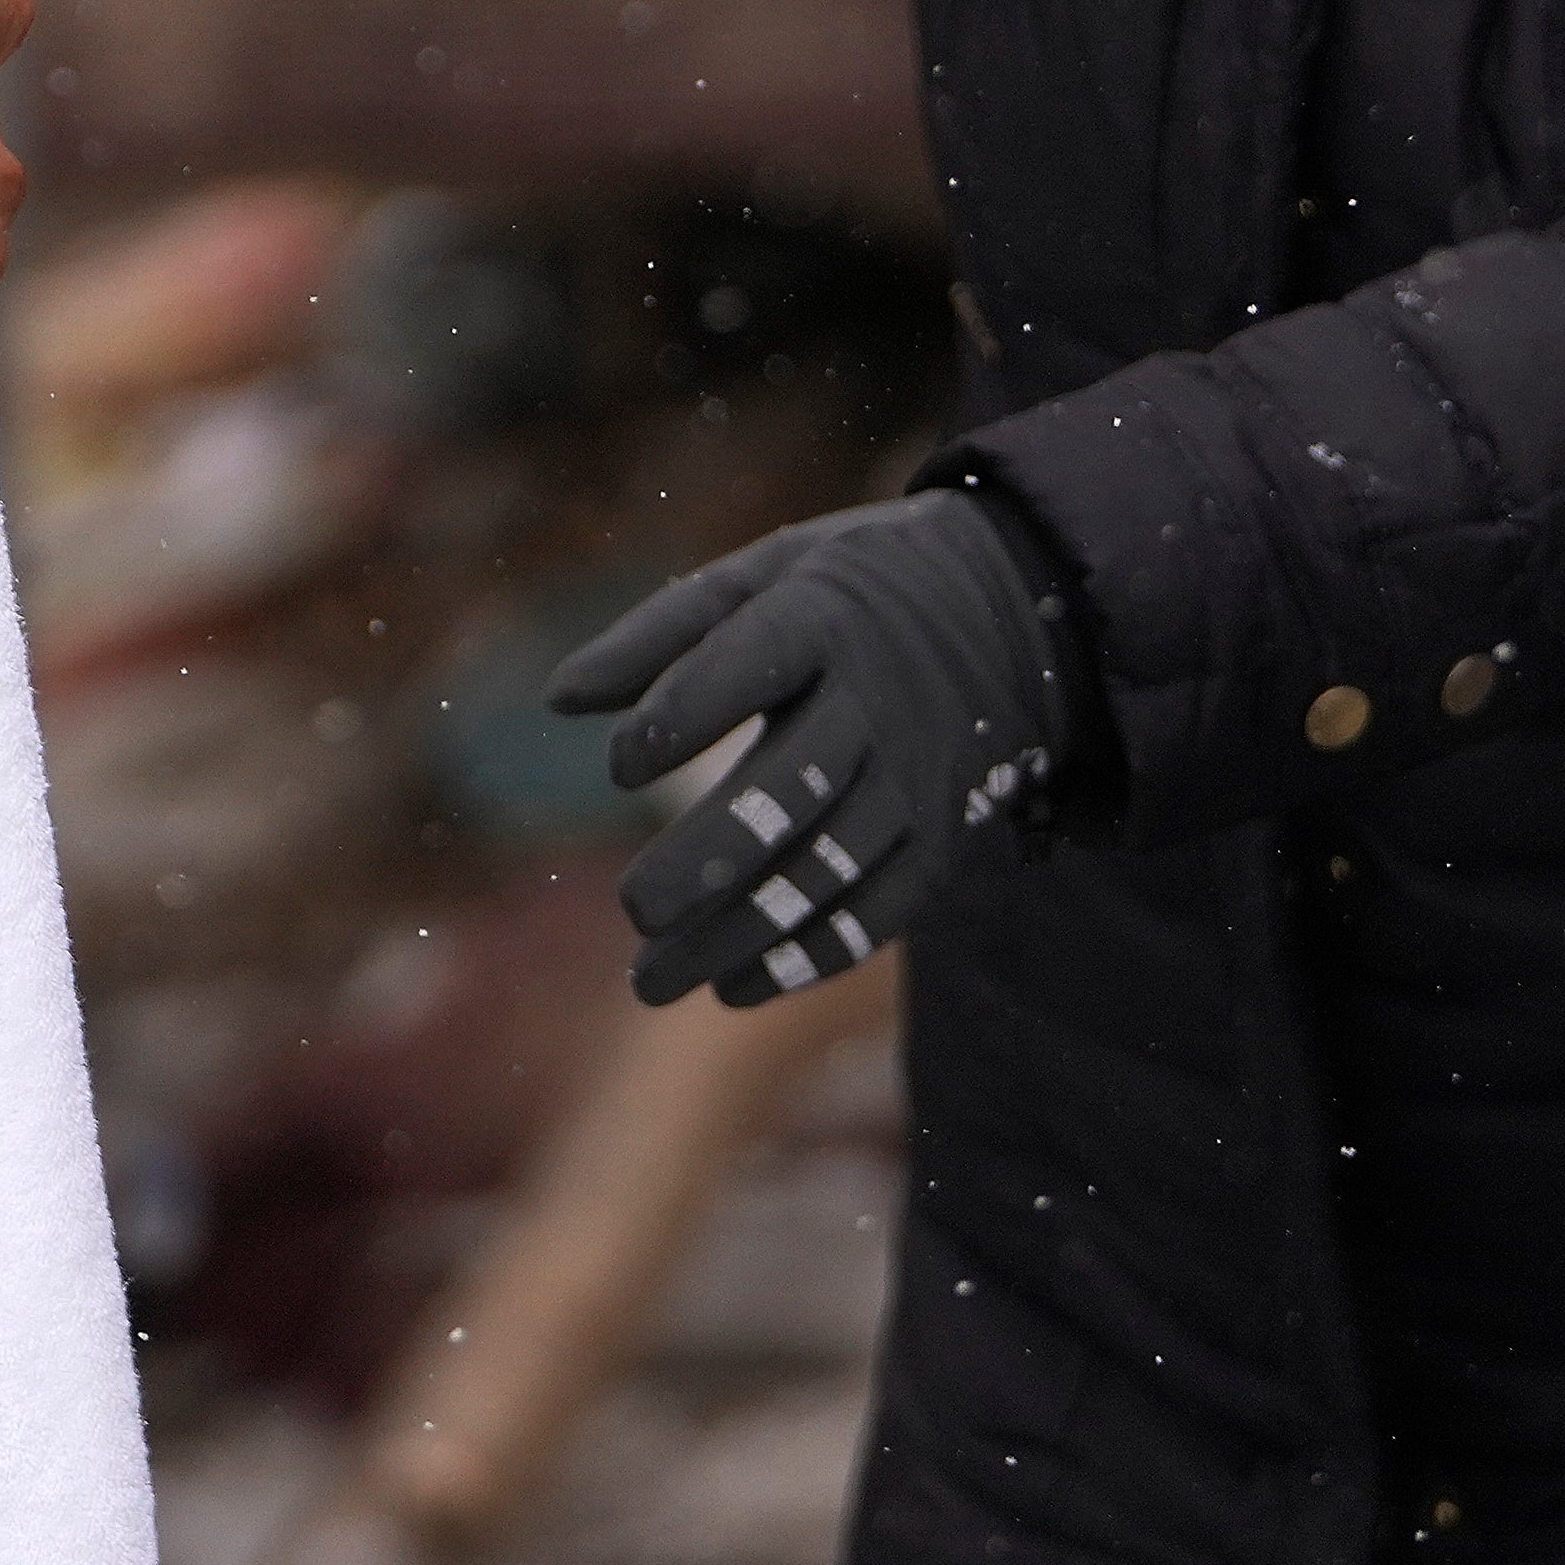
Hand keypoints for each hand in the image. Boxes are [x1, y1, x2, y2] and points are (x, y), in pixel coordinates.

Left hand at [543, 493, 1093, 1005]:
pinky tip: (734, 987)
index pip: (746, 668)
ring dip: (740, 933)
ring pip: (828, 868)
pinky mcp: (942, 837)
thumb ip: (656, 636)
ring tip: (654, 983)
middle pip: (792, 790)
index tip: (619, 768)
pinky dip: (808, 956)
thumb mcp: (759, 577)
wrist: (1007, 612)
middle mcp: (875, 701)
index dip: (680, 719)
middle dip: (710, 860)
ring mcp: (915, 777)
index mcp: (821, 620)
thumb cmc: (845, 595)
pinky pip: (881, 910)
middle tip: (635, 910)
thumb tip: (556, 700)